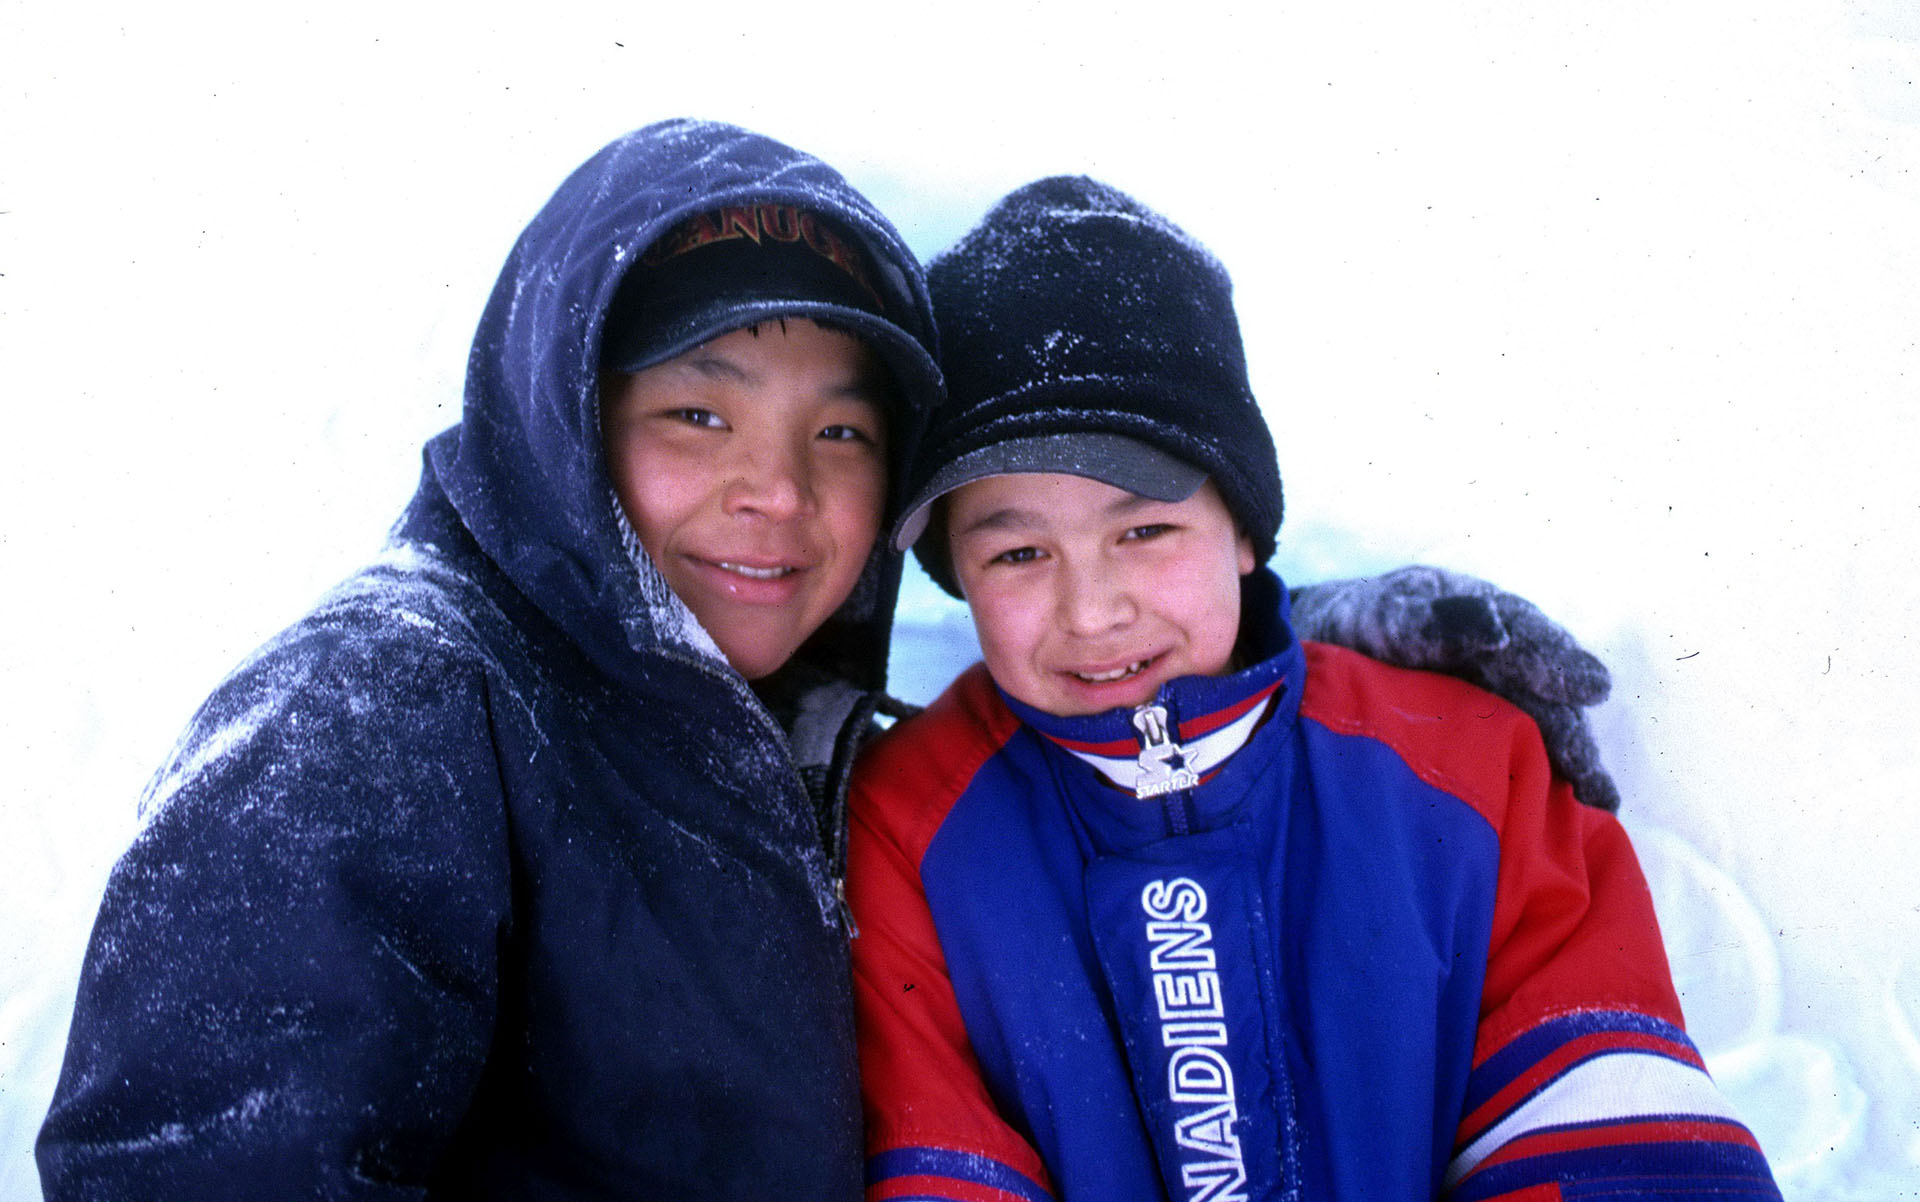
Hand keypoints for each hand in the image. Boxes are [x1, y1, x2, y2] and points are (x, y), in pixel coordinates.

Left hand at [1290, 566, 1619, 810]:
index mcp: (1472, 611)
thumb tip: (1499, 628)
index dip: (1556, 663)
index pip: (1525, 637)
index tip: (1591, 688)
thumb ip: (1432, 621)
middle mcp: (1490, 650)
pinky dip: (1537, 773)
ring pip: (1535, 722)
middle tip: (1597, 778)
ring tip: (1598, 801)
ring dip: (1567, 758)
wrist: (1303, 652)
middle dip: (1570, 731)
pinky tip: (1563, 807)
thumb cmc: (1343, 626)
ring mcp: (1482, 689)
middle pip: (1541, 690)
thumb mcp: (1380, 616)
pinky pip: (1511, 746)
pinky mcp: (1471, 726)